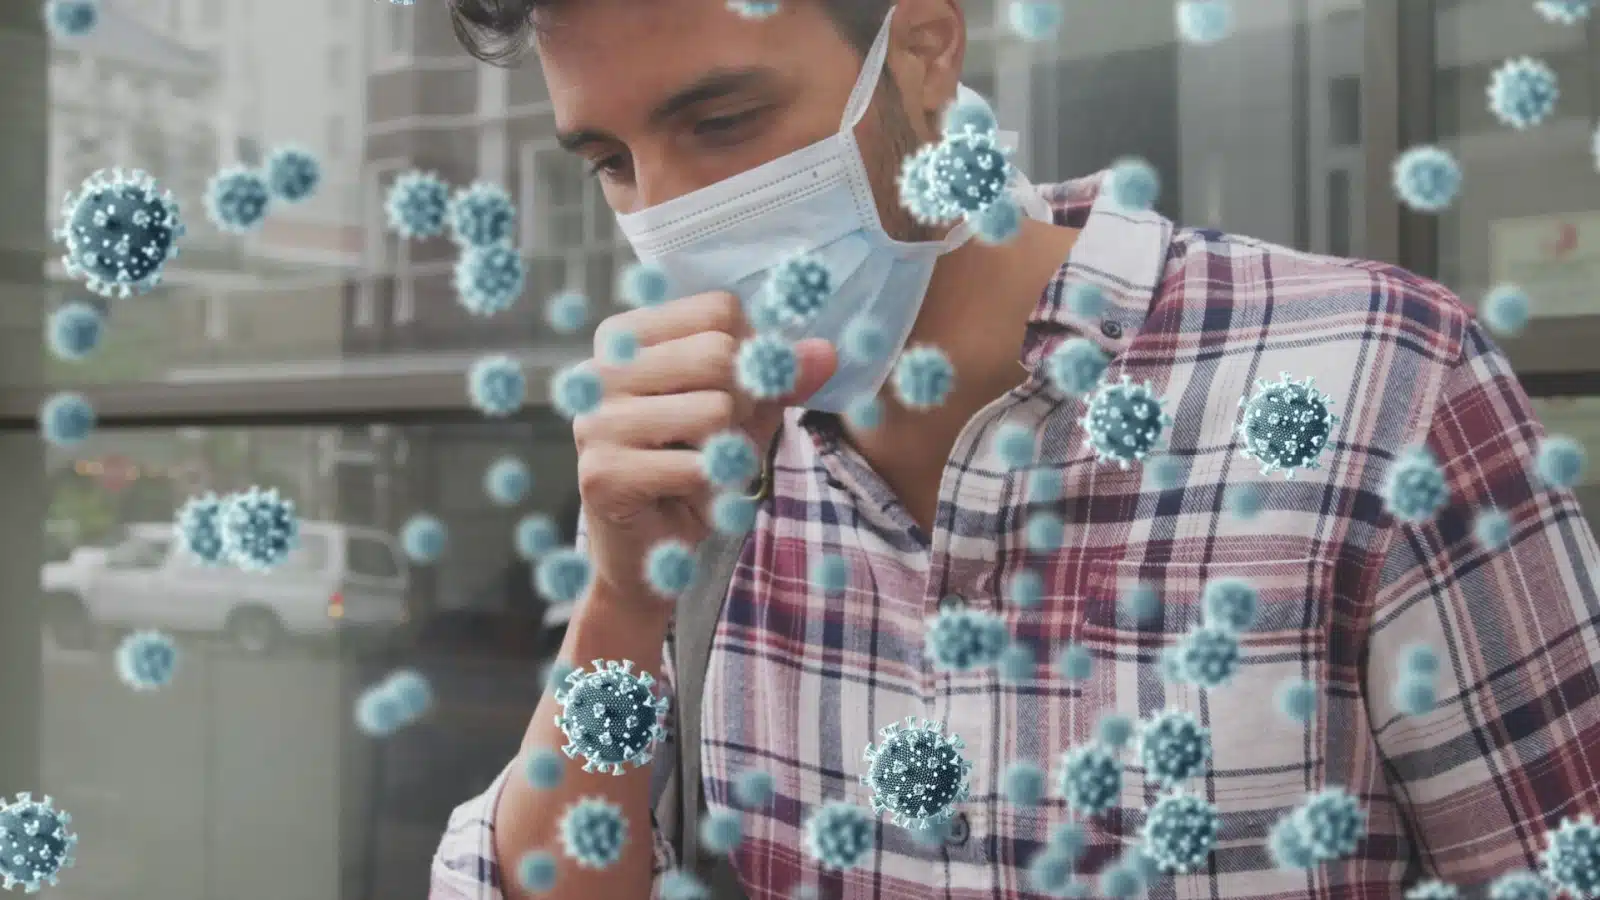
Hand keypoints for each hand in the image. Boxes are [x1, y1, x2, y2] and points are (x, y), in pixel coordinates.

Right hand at [573, 291, 835, 608]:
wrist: (651, 552)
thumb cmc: (694, 468)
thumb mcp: (745, 413)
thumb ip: (781, 378)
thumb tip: (827, 352)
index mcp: (627, 336)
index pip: (719, 309)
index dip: (752, 352)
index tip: (736, 391)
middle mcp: (601, 369)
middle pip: (719, 353)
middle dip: (744, 403)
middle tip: (720, 438)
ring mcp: (597, 420)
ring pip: (715, 410)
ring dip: (729, 450)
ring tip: (702, 466)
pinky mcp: (603, 473)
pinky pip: (698, 467)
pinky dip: (712, 488)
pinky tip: (684, 496)